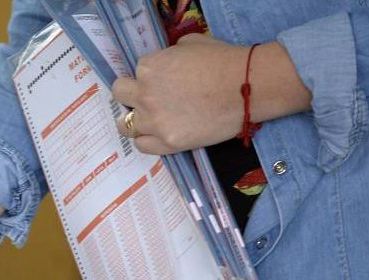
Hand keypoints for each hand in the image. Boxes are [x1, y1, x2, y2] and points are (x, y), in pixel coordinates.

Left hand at [113, 34, 310, 154]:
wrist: (248, 88)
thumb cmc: (224, 61)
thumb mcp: (191, 44)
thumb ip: (170, 55)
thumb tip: (168, 63)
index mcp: (149, 67)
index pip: (136, 72)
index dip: (148, 77)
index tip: (161, 82)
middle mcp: (145, 94)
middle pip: (121, 95)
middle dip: (131, 95)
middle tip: (148, 100)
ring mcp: (154, 121)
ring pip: (125, 125)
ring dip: (135, 121)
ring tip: (152, 121)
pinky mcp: (168, 142)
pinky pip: (141, 145)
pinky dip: (146, 140)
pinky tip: (159, 135)